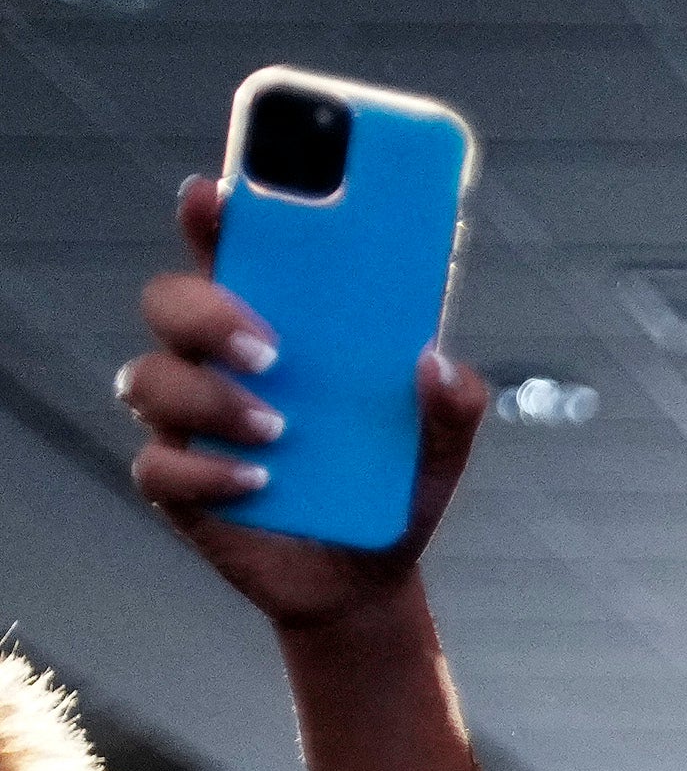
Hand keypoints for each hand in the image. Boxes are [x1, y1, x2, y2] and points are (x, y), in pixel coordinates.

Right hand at [122, 176, 488, 628]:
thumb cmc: (391, 486)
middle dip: (208, 313)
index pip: (233, 253)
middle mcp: (218, 361)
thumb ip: (453, 403)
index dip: (215, 217)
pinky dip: (207, 472)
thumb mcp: (439, 446)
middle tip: (271, 349)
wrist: (368, 575)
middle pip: (171, 301)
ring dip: (211, 399)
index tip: (217, 196)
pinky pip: (160, 464)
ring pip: (150, 378)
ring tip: (279, 431)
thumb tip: (436, 362)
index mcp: (277, 326)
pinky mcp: (179, 484)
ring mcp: (189, 420)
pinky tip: (258, 483)